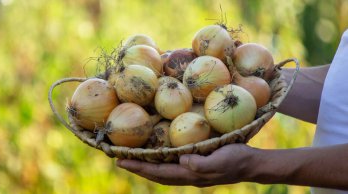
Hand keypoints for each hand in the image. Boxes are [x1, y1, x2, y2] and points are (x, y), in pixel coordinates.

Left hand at [116, 143, 255, 186]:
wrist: (251, 164)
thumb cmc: (237, 159)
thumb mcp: (220, 161)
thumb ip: (201, 165)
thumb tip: (181, 161)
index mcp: (191, 175)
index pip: (160, 173)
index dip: (140, 168)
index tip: (122, 161)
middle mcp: (188, 176)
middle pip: (157, 174)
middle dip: (138, 168)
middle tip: (120, 161)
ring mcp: (192, 172)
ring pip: (163, 172)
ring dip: (147, 167)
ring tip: (133, 161)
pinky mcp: (196, 166)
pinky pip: (172, 166)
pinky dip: (160, 163)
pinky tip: (158, 157)